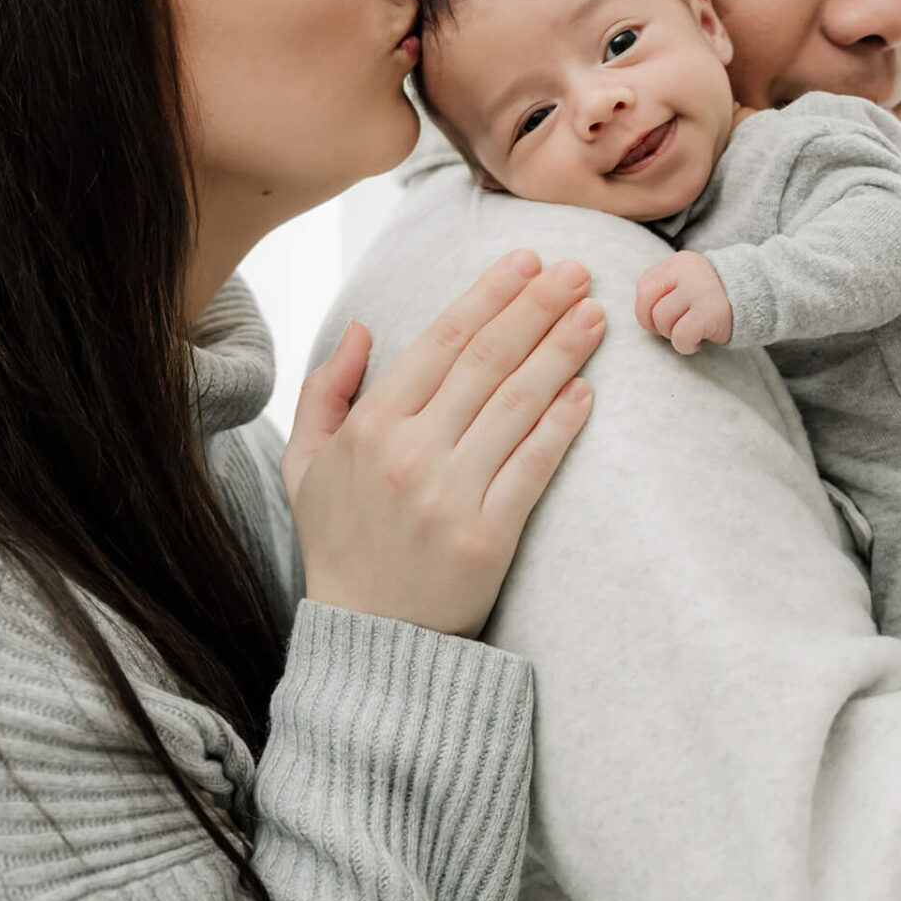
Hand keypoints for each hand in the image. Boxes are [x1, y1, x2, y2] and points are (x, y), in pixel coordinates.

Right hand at [281, 253, 604, 637]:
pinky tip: (587, 391)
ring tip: (595, 316)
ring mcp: (450, 497)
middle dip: (537, 308)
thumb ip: (326, 392)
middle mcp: (410, 455)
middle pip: (486, 363)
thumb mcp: (305, 465)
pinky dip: (561, 426)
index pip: (440, 342)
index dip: (489, 296)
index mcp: (369, 428)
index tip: (527, 262)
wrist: (370, 637)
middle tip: (579, 271)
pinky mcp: (488, 538)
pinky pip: (532, 468)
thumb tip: (364, 329)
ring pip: (516, 406)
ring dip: (561, 354)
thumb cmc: (340, 544)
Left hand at [635, 250, 733, 354]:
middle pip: (648, 305)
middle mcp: (687, 271)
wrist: (759, 297)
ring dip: (672, 335)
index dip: (645, 310)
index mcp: (678, 263)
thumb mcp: (688, 281)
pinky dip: (685, 345)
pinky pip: (681, 336)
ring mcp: (700, 290)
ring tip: (690, 333)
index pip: (644, 286)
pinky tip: (697, 342)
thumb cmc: (715, 297)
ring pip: (662, 321)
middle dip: (655, 324)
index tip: (660, 320)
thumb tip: (643, 313)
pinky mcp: (711, 312)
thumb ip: (666, 289)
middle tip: (673, 329)